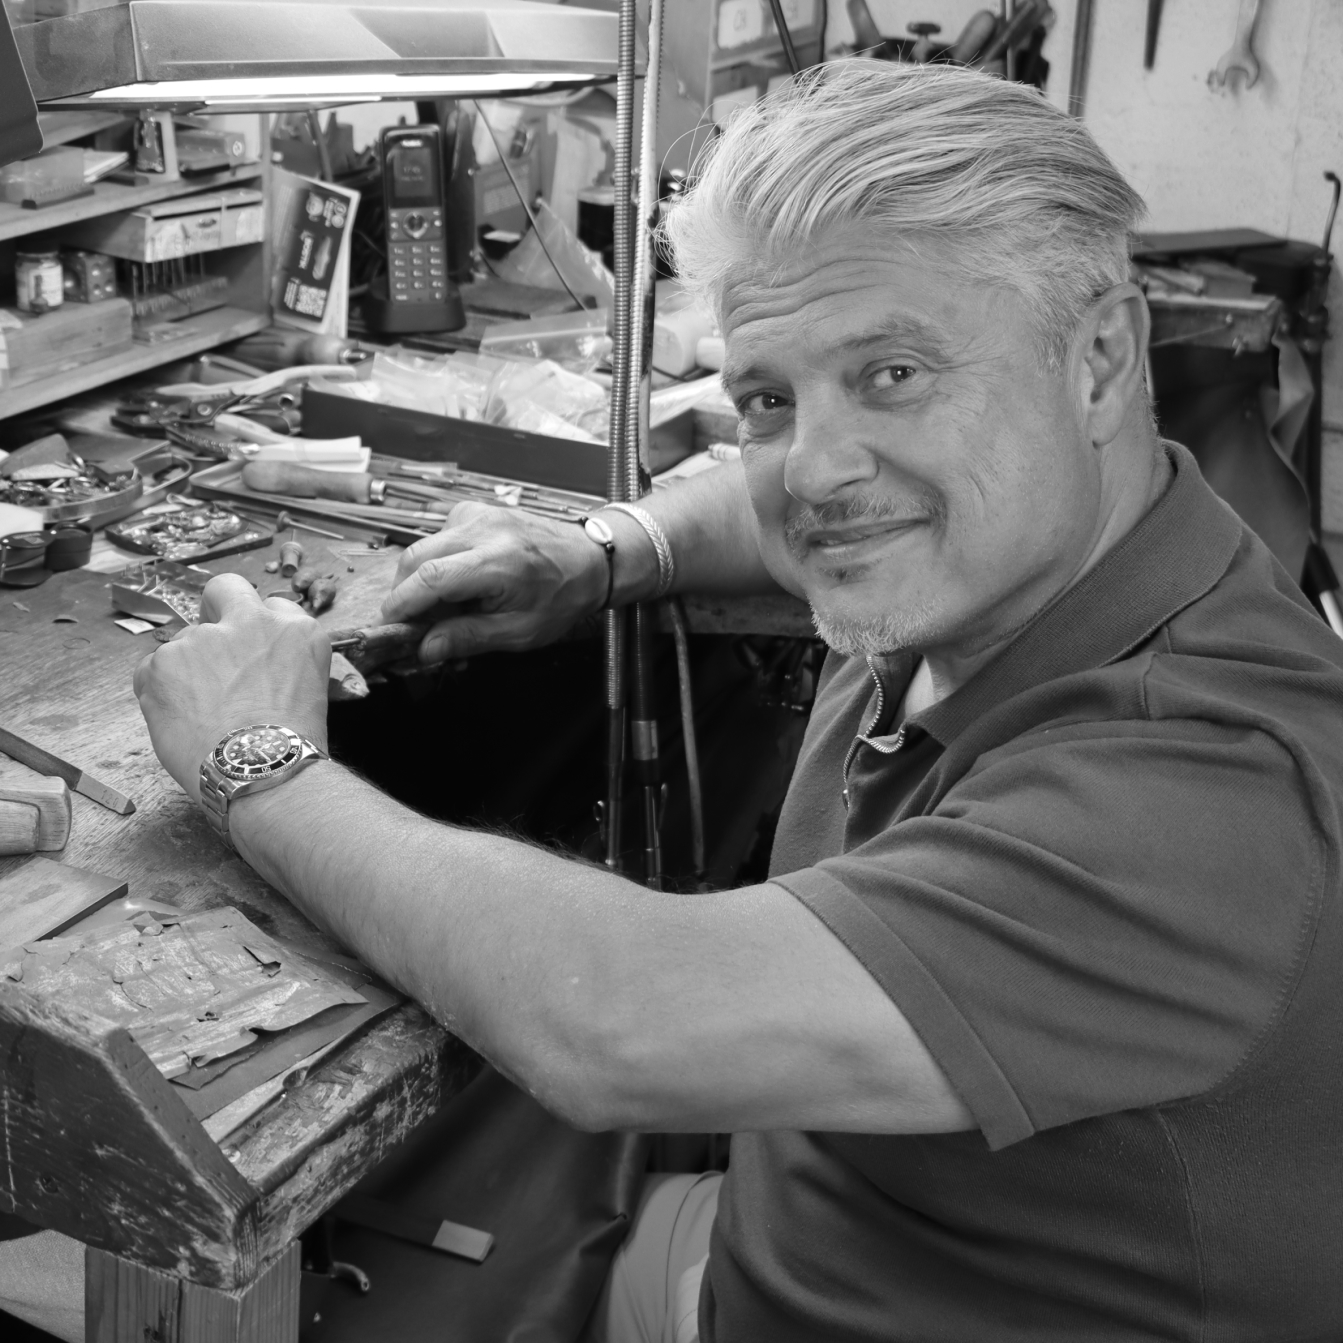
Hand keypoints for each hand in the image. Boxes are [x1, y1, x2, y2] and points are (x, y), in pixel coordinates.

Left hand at [133, 573, 330, 802]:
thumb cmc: (290, 748)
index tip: (254, 654)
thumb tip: (251, 672)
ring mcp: (204, 638)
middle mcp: (253, 622)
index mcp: (296, 631)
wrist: (262, 773)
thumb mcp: (309, 691)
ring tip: (200, 716)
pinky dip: (160, 693)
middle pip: (226, 589)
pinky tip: (180, 722)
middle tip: (213, 645)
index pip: (274, 609)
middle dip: (216, 606)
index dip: (260, 632)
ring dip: (187, 670)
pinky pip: (152, 670)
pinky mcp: (163, 661)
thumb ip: (279, 664)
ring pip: (184, 642)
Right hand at [381, 500, 608, 662]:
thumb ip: (468, 638)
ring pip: (424, 547)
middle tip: (413, 624)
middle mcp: (484, 529)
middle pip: (415, 558)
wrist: (591, 559)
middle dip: (403, 594)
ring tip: (443, 608)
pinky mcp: (475, 510)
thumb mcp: (520, 631)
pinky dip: (436, 562)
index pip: (429, 577)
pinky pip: (439, 537)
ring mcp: (478, 514)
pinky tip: (457, 583)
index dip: (401, 604)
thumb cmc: (563, 596)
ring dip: (420, 579)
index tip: (389, 626)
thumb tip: (425, 649)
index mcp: (498, 561)